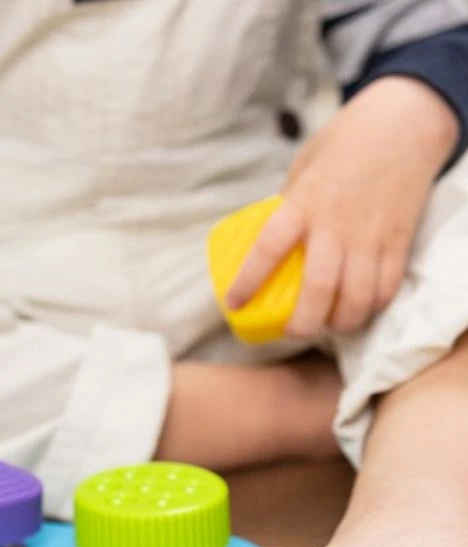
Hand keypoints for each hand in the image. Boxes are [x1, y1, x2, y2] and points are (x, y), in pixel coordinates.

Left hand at [226, 77, 458, 337]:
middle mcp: (336, 224)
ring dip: (342, 322)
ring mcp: (370, 235)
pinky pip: (387, 285)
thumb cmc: (344, 142)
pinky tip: (360, 309)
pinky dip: (373, 306)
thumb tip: (270, 238)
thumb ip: (288, 204)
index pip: (268, 248)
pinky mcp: (399, 239)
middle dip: (304, 323)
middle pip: (319, 288)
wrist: (405, 121)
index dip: (248, 281)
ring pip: (358, 296)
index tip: (234, 303)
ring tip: (329, 326)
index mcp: (303, 203)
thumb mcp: (303, 167)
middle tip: (293, 332)